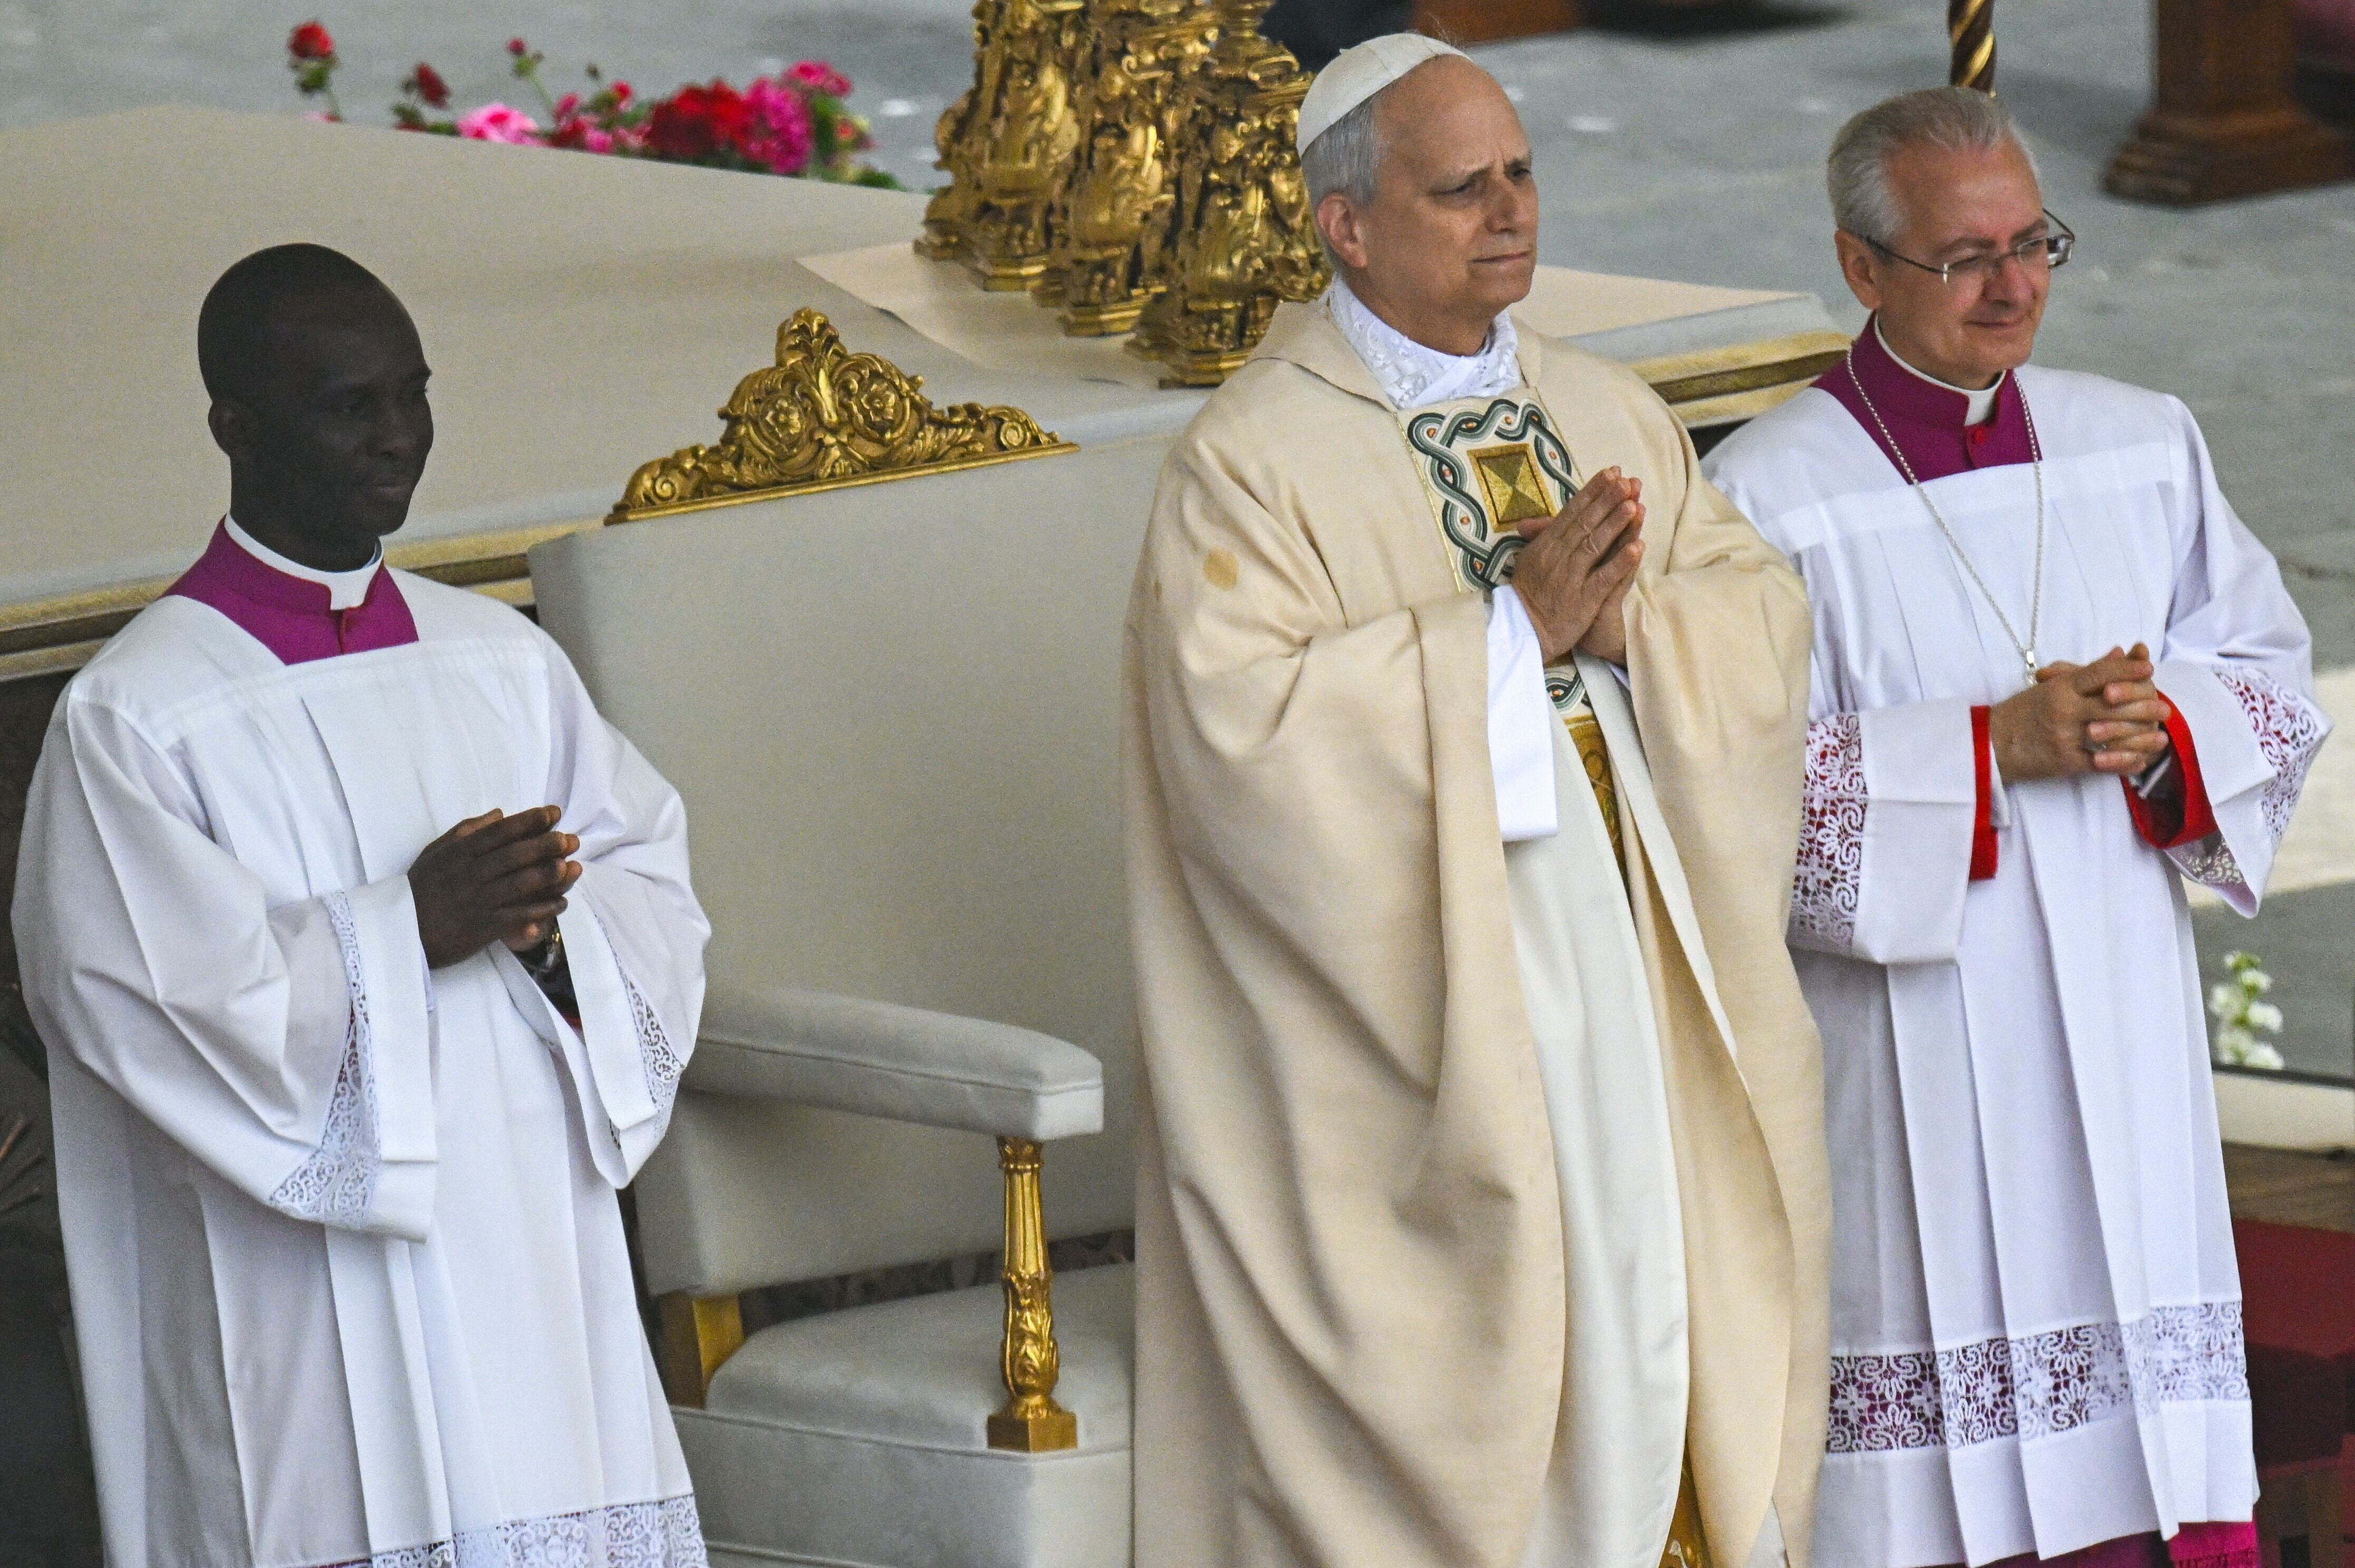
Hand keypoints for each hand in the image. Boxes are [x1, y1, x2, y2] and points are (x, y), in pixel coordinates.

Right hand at [407, 806, 581, 968]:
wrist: (401, 931)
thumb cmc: (421, 889)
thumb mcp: (436, 852)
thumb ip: (467, 830)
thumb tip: (500, 813)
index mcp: (459, 853)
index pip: (498, 832)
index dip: (528, 821)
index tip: (552, 813)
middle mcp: (469, 874)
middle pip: (513, 855)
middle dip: (545, 845)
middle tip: (569, 838)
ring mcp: (477, 901)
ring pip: (518, 884)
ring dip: (547, 875)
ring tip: (571, 867)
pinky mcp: (482, 926)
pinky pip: (517, 915)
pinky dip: (541, 909)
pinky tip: (561, 903)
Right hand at [1510, 468, 1645, 664]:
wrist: (1522, 632)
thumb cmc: (1529, 595)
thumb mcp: (1528, 561)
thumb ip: (1538, 539)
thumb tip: (1530, 521)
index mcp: (1545, 545)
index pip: (1571, 512)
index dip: (1592, 491)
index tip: (1610, 473)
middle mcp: (1557, 558)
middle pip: (1584, 524)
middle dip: (1606, 500)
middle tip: (1625, 481)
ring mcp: (1570, 578)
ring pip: (1594, 546)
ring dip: (1614, 524)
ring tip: (1633, 505)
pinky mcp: (1583, 600)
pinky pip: (1604, 578)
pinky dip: (1621, 562)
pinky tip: (1638, 547)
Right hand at [1990, 643, 2172, 781]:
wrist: (1990, 744)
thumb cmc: (2021, 713)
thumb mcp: (2050, 687)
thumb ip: (2086, 672)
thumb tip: (2120, 652)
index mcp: (2060, 688)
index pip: (2099, 673)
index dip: (2126, 670)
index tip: (2149, 667)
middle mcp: (2064, 709)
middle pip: (2112, 704)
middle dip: (2143, 705)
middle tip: (2166, 708)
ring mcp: (2065, 736)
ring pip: (2112, 734)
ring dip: (2141, 737)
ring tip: (2161, 737)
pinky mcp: (2065, 761)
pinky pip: (2101, 763)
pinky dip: (2123, 762)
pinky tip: (2140, 760)